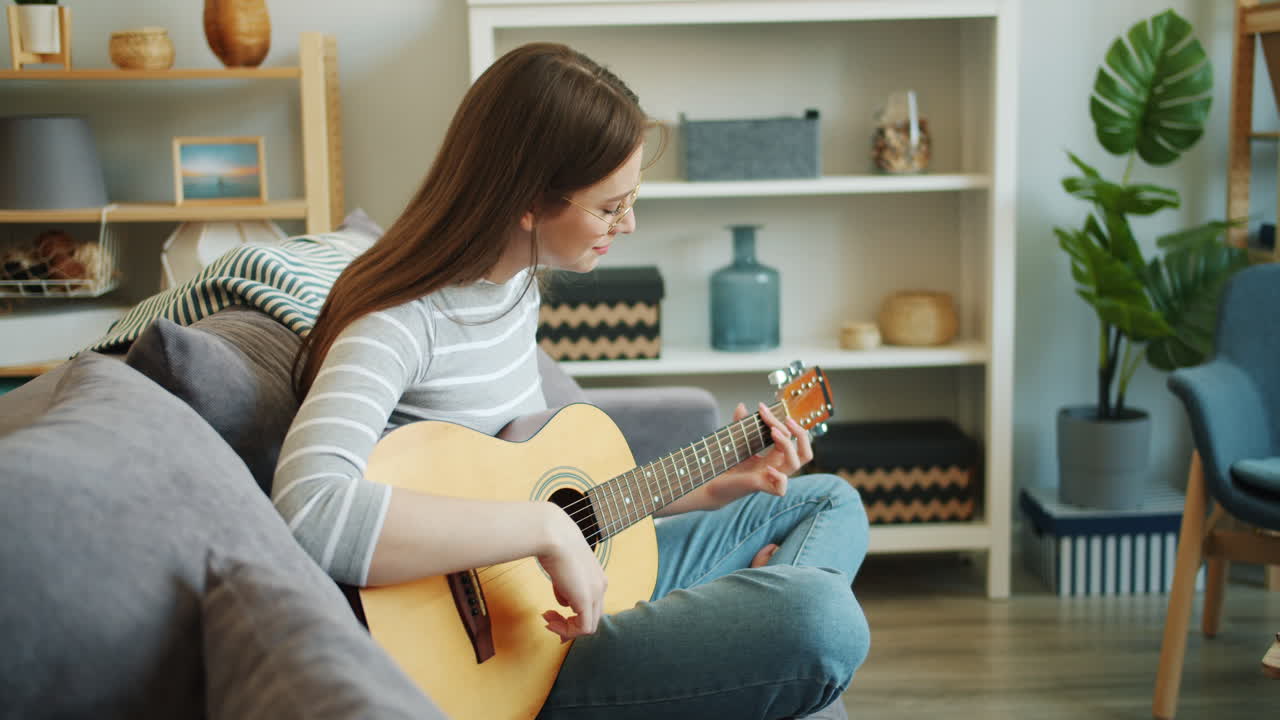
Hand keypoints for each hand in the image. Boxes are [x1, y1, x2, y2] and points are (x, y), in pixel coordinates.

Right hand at [536, 504, 607, 642]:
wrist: (553, 534)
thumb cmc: (553, 545)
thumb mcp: (561, 568)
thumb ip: (565, 587)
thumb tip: (564, 603)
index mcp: (597, 576)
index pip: (591, 605)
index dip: (573, 615)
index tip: (552, 614)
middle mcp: (601, 585)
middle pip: (591, 617)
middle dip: (570, 625)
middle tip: (548, 622)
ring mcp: (596, 593)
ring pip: (588, 626)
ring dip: (566, 629)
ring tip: (548, 621)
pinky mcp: (587, 599)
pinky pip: (584, 629)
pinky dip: (567, 631)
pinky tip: (551, 622)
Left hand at [702, 402, 813, 508]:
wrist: (713, 483)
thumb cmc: (728, 464)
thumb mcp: (737, 441)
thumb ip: (740, 424)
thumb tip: (742, 405)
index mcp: (775, 456)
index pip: (788, 437)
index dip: (777, 420)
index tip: (761, 407)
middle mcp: (777, 466)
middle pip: (805, 453)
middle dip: (800, 433)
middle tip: (786, 420)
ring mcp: (771, 477)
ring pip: (796, 464)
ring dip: (787, 445)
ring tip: (772, 432)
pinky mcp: (761, 487)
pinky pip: (781, 488)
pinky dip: (779, 477)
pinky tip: (767, 468)